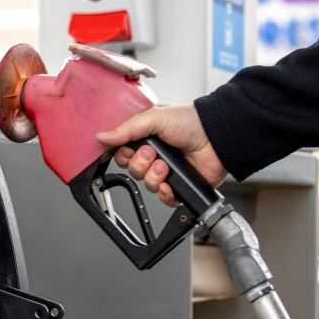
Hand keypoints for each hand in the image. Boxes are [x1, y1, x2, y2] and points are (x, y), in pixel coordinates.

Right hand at [96, 105, 226, 205]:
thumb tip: (102, 137)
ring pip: (147, 186)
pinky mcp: (179, 188)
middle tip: (154, 154)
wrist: (216, 138)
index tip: (131, 149)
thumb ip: (126, 129)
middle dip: (141, 164)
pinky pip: (164, 199)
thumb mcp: (154, 118)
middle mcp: (155, 158)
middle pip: (133, 172)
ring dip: (155, 176)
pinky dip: (166, 193)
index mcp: (146, 141)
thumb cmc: (190, 123)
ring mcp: (167, 173)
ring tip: (167, 166)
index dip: (124, 156)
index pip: (123, 155)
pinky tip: (171, 183)